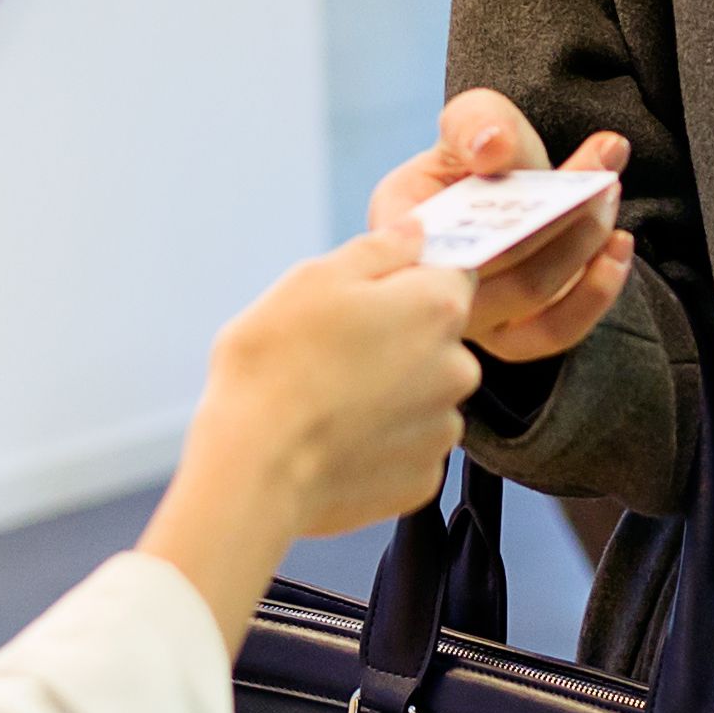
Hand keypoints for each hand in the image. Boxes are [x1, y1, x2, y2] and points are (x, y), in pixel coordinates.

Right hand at [140, 235, 479, 642]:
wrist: (255, 469)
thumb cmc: (276, 366)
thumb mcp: (314, 279)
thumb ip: (379, 249)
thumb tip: (415, 232)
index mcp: (437, 306)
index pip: (450, 272)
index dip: (407, 278)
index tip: (368, 295)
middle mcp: (458, 367)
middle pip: (438, 339)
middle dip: (397, 338)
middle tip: (334, 350)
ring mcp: (442, 429)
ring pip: (423, 395)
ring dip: (390, 393)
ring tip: (328, 400)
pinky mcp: (423, 480)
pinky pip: (408, 447)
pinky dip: (380, 442)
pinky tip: (336, 439)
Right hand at [366, 90, 636, 364]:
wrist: (509, 180)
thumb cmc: (481, 150)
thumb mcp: (471, 118)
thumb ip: (475, 123)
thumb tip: (492, 147)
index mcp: (398, 230)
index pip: (433, 239)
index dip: (483, 215)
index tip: (527, 166)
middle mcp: (431, 285)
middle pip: (490, 270)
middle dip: (554, 220)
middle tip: (600, 180)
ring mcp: (476, 316)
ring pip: (530, 299)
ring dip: (581, 247)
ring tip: (609, 195)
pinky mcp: (519, 333)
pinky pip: (556, 332)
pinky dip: (596, 293)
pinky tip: (618, 248)